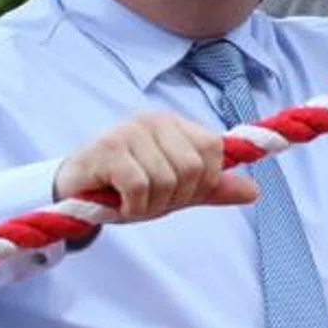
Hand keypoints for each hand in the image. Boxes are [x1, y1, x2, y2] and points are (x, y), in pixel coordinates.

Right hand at [54, 112, 259, 222]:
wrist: (73, 191)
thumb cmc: (124, 187)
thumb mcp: (174, 190)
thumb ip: (210, 188)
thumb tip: (254, 192)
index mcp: (174, 124)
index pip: (214, 149)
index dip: (203, 181)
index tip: (177, 193)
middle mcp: (153, 120)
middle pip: (193, 168)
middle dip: (175, 198)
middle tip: (149, 202)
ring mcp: (129, 131)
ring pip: (168, 180)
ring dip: (151, 206)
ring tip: (130, 202)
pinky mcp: (108, 149)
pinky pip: (141, 187)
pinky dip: (134, 207)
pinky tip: (118, 203)